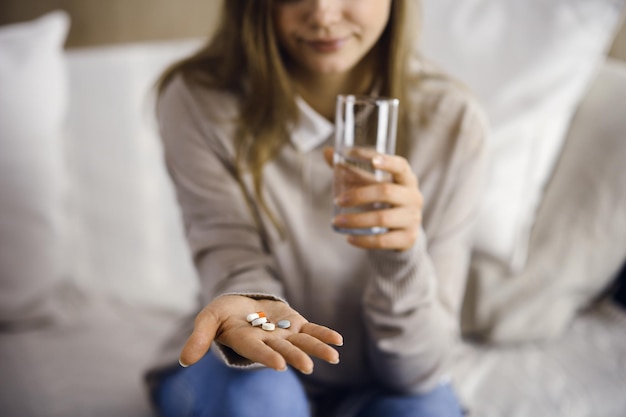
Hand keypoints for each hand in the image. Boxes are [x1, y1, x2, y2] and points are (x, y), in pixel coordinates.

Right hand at [179, 295, 342, 373]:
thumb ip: (199, 338)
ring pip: (302, 343)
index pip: (258, 351)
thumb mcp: (208, 320)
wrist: (241, 307)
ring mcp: (284, 334)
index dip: (268, 357)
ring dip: (317, 349)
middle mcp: (268, 342)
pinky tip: (338, 341)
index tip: (279, 365)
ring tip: (334, 357)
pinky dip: (324, 335)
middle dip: (296, 357)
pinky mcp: (295, 324)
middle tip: (308, 367)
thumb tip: (184, 361)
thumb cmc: (222, 315)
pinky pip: (312, 331)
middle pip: (283, 350)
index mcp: (247, 341)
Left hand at [324, 147, 422, 250]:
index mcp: (406, 179)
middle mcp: (413, 197)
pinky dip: (364, 240)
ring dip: (356, 220)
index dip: (388, 162)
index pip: (401, 166)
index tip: (372, 161)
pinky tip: (349, 238)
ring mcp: (413, 218)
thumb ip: (352, 169)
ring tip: (337, 221)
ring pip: (383, 218)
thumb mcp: (372, 184)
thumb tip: (327, 152)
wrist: (403, 230)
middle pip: (386, 192)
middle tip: (337, 200)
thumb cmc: (384, 200)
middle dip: (359, 195)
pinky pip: (384, 241)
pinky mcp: (408, 238)